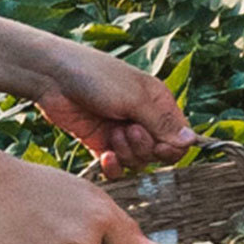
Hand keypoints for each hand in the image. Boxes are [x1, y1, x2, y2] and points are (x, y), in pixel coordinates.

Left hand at [24, 33, 191, 173]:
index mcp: (159, 104)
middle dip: (144, 147)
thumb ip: (161, 122)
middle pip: (158, 153)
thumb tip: (192, 141)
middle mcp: (142, 120)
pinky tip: (105, 156)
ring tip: (112, 133)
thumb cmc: (95, 77)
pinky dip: (113, 166)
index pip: (178, 138)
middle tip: (128, 129)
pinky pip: (116, 166)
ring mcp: (120, 132)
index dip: (171, 148)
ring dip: (127, 152)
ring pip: (137, 161)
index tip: (159, 144)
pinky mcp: (99, 142)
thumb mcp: (134, 98)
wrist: (52, 77)